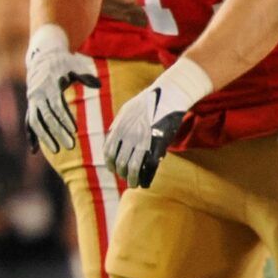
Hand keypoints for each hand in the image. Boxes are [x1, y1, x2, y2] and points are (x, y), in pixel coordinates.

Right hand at [25, 25, 97, 153]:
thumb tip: (98, 85)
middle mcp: (38, 95)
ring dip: (45, 137)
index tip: (74, 131)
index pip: (57, 106)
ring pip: (36, 122)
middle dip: (58, 132)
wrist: (42, 55)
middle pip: (47, 117)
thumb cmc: (64, 62)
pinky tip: (34, 151)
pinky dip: (31, 136)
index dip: (65, 119)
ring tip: (56, 150)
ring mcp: (32, 101)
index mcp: (49, 86)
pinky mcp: (31, 105)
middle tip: (70, 146)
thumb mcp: (75, 66)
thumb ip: (85, 77)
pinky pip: (29, 123)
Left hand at [105, 58, 210, 188]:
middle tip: (127, 179)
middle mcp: (128, 136)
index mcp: (119, 128)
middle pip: (119, 162)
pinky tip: (146, 182)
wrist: (169, 94)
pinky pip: (149, 166)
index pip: (108, 153)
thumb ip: (119, 124)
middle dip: (122, 174)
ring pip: (133, 167)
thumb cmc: (150, 100)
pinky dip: (146, 177)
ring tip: (135, 184)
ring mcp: (143, 140)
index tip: (114, 169)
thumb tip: (113, 135)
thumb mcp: (127, 109)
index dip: (110, 164)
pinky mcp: (158, 144)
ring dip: (132, 179)